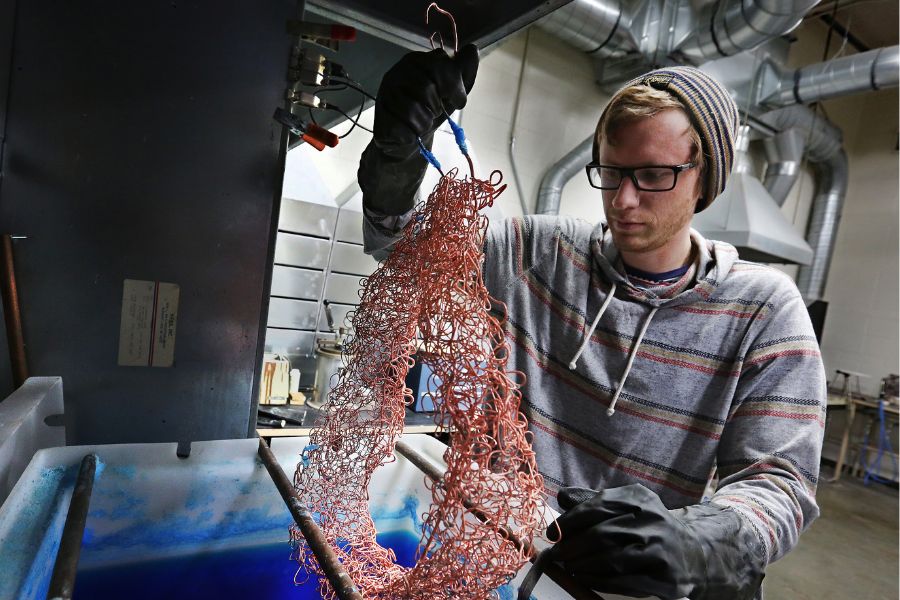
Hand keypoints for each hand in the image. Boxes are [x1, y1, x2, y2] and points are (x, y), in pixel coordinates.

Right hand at [359, 44, 477, 215]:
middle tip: (435, 111)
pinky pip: (404, 126)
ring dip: (425, 122)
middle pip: (427, 88)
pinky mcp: (381, 115)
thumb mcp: (452, 90)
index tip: (459, 101)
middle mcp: (398, 72)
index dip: (455, 87)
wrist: (409, 138)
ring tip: (421, 121)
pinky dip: (412, 133)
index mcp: (417, 61)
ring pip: (414, 109)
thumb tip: (472, 50)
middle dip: (437, 106)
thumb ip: (462, 71)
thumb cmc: (429, 111)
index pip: (441, 66)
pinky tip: (408, 130)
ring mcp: (386, 93)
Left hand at [547, 484, 765, 599]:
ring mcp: (659, 549)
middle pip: (600, 534)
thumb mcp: (626, 506)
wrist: (694, 551)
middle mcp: (651, 520)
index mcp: (638, 498)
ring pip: (610, 559)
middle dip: (572, 547)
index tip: (551, 533)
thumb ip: (594, 501)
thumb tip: (561, 496)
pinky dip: (597, 581)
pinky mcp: (664, 576)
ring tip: (569, 567)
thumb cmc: (648, 527)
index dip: (569, 521)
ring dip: (582, 565)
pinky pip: (623, 581)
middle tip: (556, 555)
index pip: (596, 505)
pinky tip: (584, 579)